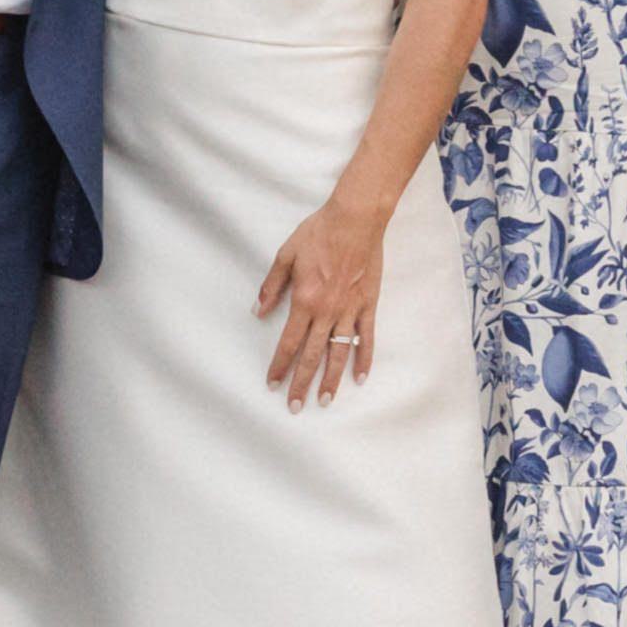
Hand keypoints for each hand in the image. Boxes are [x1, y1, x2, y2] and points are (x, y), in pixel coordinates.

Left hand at [252, 201, 384, 409]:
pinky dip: (364, 359)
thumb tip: (258, 310)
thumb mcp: (286, 255)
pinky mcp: (368, 306)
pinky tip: (360, 378)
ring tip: (324, 400)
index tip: (273, 384)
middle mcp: (326, 311)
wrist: (355, 220)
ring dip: (331, 379)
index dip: (279, 366)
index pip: (288, 343)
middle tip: (295, 406)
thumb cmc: (319, 233)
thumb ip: (272, 286)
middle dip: (302, 383)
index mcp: (304, 300)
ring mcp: (349, 311)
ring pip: (338, 353)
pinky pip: (366, 338)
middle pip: (311, 356)